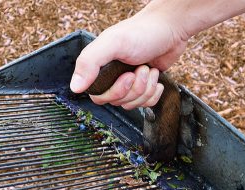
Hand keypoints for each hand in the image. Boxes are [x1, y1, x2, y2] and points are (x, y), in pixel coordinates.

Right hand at [70, 9, 188, 109]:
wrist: (170, 29)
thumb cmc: (142, 32)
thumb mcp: (112, 43)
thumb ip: (89, 62)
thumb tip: (74, 87)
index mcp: (99, 68)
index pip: (98, 96)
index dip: (115, 91)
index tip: (128, 76)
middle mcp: (111, 77)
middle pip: (117, 102)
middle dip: (134, 88)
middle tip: (142, 68)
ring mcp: (128, 84)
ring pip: (132, 104)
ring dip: (146, 89)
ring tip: (150, 69)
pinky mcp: (143, 88)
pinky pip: (145, 104)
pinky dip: (154, 93)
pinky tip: (156, 78)